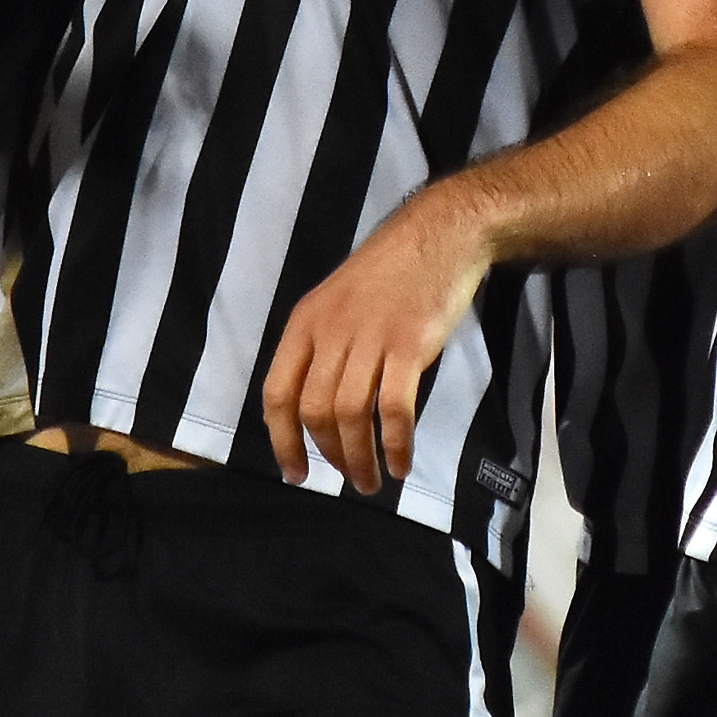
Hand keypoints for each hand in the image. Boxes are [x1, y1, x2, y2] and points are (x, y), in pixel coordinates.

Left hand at [261, 195, 493, 493]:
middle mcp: (330, 332)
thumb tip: (317, 407)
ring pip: (350, 415)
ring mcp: (370, 338)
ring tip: (371, 482)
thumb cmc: (390, 271)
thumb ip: (324, 346)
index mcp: (305, 323)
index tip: (296, 473)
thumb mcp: (338, 301)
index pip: (278, 393)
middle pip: (315, 411)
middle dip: (330, 455)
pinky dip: (395, 444)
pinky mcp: (409, 345)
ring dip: (359, 458)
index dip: (282, 440)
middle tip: (349, 478)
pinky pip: (394, 409)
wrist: (438, 234)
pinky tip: (401, 463)